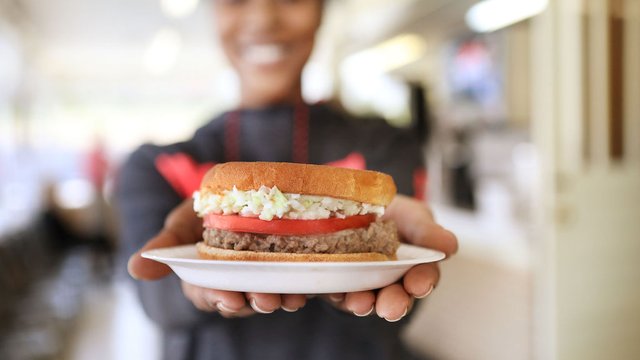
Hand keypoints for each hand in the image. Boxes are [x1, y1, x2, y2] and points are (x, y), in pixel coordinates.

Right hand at [127, 199, 307, 316]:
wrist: (236, 194)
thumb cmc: (203, 211)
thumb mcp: (181, 222)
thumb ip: (164, 244)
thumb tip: (135, 267)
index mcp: (202, 277)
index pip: (206, 294)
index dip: (217, 298)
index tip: (229, 299)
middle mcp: (230, 284)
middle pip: (241, 301)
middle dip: (253, 302)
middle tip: (266, 300)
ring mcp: (255, 280)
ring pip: (266, 296)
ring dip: (280, 299)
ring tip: (291, 297)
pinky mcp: (280, 271)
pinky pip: (289, 284)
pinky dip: (298, 286)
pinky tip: (307, 286)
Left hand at [323, 194, 457, 321]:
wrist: (348, 207)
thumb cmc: (389, 213)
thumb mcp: (411, 215)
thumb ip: (426, 230)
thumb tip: (449, 245)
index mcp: (412, 267)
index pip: (422, 278)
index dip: (422, 282)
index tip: (420, 284)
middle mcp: (385, 282)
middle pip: (393, 298)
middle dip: (393, 303)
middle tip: (390, 306)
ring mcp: (356, 285)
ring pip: (360, 299)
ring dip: (360, 303)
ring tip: (358, 302)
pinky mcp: (328, 282)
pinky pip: (321, 292)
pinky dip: (315, 295)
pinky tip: (312, 294)